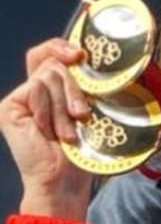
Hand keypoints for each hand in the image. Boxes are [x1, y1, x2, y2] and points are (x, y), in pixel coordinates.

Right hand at [0, 38, 94, 219]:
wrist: (65, 177)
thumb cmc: (83, 147)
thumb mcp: (89, 106)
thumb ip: (82, 81)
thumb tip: (85, 55)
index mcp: (51, 88)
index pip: (47, 52)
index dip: (59, 46)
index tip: (79, 55)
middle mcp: (31, 90)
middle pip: (54, 64)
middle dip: (74, 89)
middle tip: (81, 116)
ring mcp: (18, 98)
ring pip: (49, 77)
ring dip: (64, 107)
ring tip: (67, 132)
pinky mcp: (9, 106)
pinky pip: (35, 89)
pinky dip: (50, 110)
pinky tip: (50, 131)